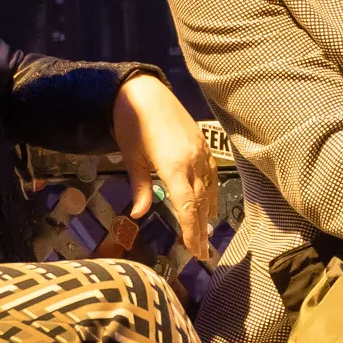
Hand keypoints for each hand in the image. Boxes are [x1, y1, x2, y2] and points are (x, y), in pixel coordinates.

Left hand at [113, 73, 217, 262]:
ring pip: (209, 188)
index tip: (196, 252)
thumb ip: (140, 187)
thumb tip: (139, 214)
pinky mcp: (202, 143)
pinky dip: (211, 190)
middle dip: (200, 229)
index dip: (192, 232)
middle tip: (202, 252)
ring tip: (204, 233)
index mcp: (174, 166)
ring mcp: (200, 150)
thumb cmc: (131, 123)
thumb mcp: (132, 158)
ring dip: (207, 212)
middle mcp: (192, 160)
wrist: (143, 90)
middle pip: (200, 202)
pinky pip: (211, 173)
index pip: (187, 207)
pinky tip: (209, 201)